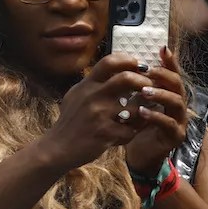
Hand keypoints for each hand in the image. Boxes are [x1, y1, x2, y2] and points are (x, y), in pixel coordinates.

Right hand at [38, 53, 152, 173]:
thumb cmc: (70, 122)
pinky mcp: (105, 133)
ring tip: (142, 115)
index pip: (109, 62)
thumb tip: (114, 69)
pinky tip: (125, 134)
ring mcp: (99, 115)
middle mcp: (92, 97)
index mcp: (86, 85)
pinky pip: (131, 130)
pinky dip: (131, 133)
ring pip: (135, 108)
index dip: (128, 60)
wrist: (57, 148)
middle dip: (144, 81)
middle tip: (150, 87)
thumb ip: (93, 84)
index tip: (139, 66)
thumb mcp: (76, 96)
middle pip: (126, 78)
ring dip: (143, 112)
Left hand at [123, 47, 187, 174]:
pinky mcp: (175, 136)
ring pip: (177, 102)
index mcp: (168, 93)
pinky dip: (155, 116)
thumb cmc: (134, 123)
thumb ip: (134, 84)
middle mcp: (177, 104)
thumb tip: (123, 62)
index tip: (162, 49)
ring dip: (161, 94)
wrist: (137, 152)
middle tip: (149, 71)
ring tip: (144, 90)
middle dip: (164, 75)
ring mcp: (179, 120)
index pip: (171, 73)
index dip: (169, 61)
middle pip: (178, 84)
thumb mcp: (133, 101)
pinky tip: (142, 112)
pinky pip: (168, 123)